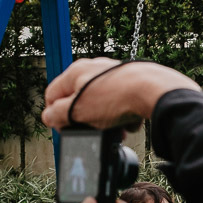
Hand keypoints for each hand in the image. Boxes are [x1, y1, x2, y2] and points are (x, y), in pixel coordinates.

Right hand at [41, 58, 200, 130]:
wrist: (154, 90)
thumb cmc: (113, 99)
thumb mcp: (77, 112)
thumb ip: (58, 115)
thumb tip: (48, 117)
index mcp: (74, 72)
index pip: (52, 95)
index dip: (55, 116)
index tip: (65, 129)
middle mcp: (93, 69)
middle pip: (79, 101)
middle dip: (86, 122)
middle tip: (94, 133)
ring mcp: (113, 74)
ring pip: (102, 104)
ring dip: (106, 122)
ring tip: (117, 132)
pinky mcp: (132, 81)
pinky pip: (120, 103)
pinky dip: (124, 115)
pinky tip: (131, 123)